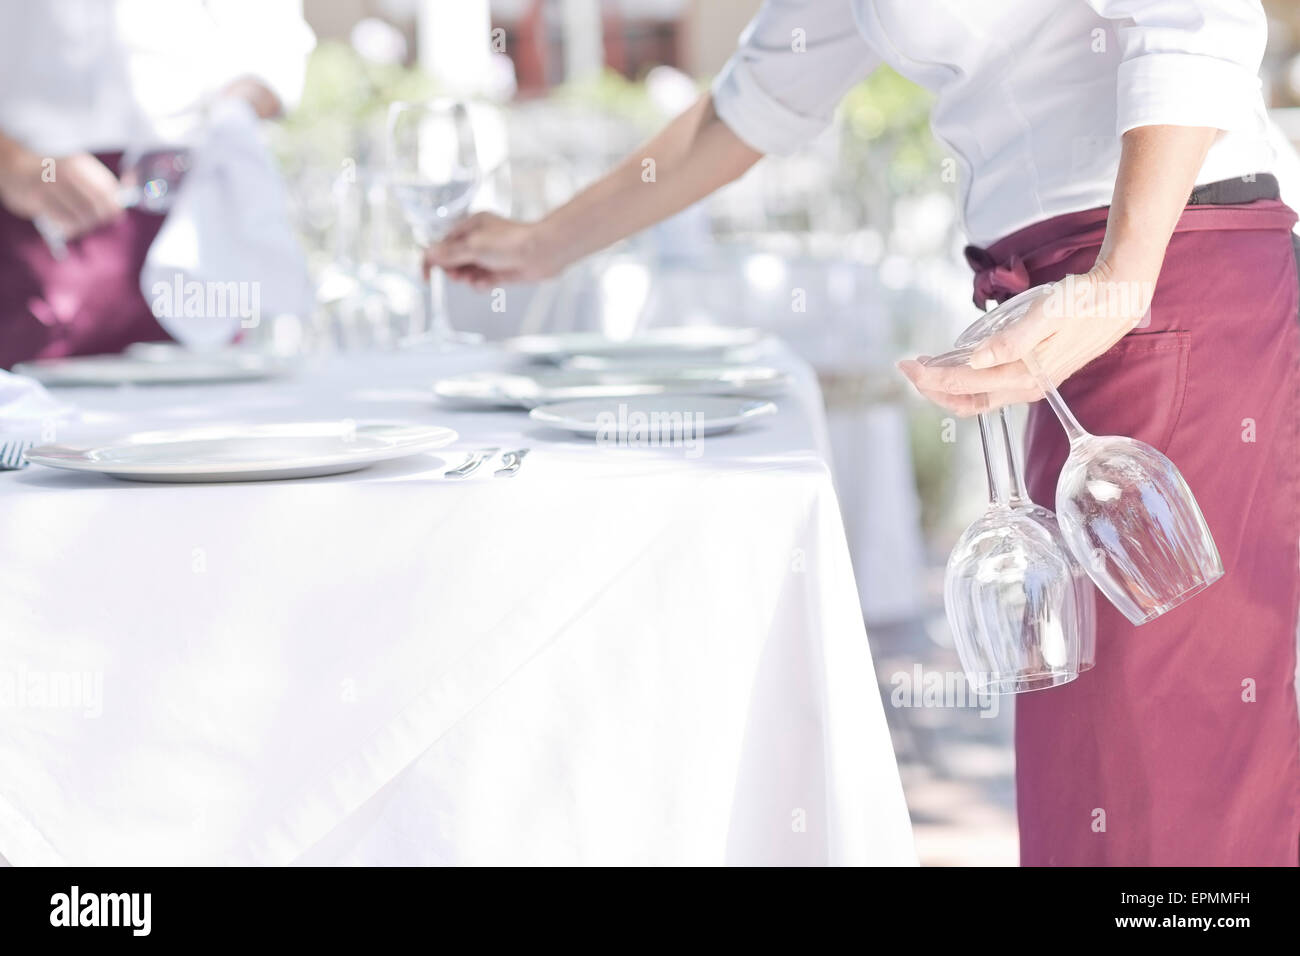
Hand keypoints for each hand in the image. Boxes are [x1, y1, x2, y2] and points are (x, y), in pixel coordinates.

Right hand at [0, 144, 122, 238]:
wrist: (14, 166)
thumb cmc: (53, 173)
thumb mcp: (77, 169)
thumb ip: (100, 185)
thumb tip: (121, 207)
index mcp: (79, 165)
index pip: (108, 192)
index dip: (115, 208)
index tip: (115, 215)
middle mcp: (65, 173)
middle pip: (97, 207)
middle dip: (100, 219)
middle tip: (95, 221)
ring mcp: (49, 186)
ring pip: (81, 217)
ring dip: (84, 225)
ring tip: (80, 223)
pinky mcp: (36, 200)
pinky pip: (62, 222)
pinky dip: (69, 228)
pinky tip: (67, 226)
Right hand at [423, 213, 563, 289]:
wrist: (543, 253)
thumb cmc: (511, 243)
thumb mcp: (474, 246)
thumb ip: (450, 253)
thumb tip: (428, 255)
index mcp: (470, 225)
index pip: (442, 243)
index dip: (432, 259)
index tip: (427, 278)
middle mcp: (478, 239)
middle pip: (453, 259)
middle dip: (453, 270)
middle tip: (458, 275)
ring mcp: (489, 256)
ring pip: (467, 272)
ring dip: (467, 278)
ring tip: (475, 279)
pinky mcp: (499, 270)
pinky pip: (481, 280)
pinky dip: (482, 284)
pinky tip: (488, 283)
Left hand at [897, 263, 1154, 415]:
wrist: (1120, 297)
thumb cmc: (1084, 299)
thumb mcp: (1048, 312)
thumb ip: (1012, 340)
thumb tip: (977, 360)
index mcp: (1024, 375)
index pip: (963, 384)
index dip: (929, 378)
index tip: (906, 365)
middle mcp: (1025, 387)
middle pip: (966, 400)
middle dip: (932, 388)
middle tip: (908, 367)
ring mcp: (1031, 384)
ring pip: (978, 397)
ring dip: (949, 386)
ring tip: (926, 366)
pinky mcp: (1036, 375)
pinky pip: (992, 389)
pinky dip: (968, 382)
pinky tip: (959, 366)